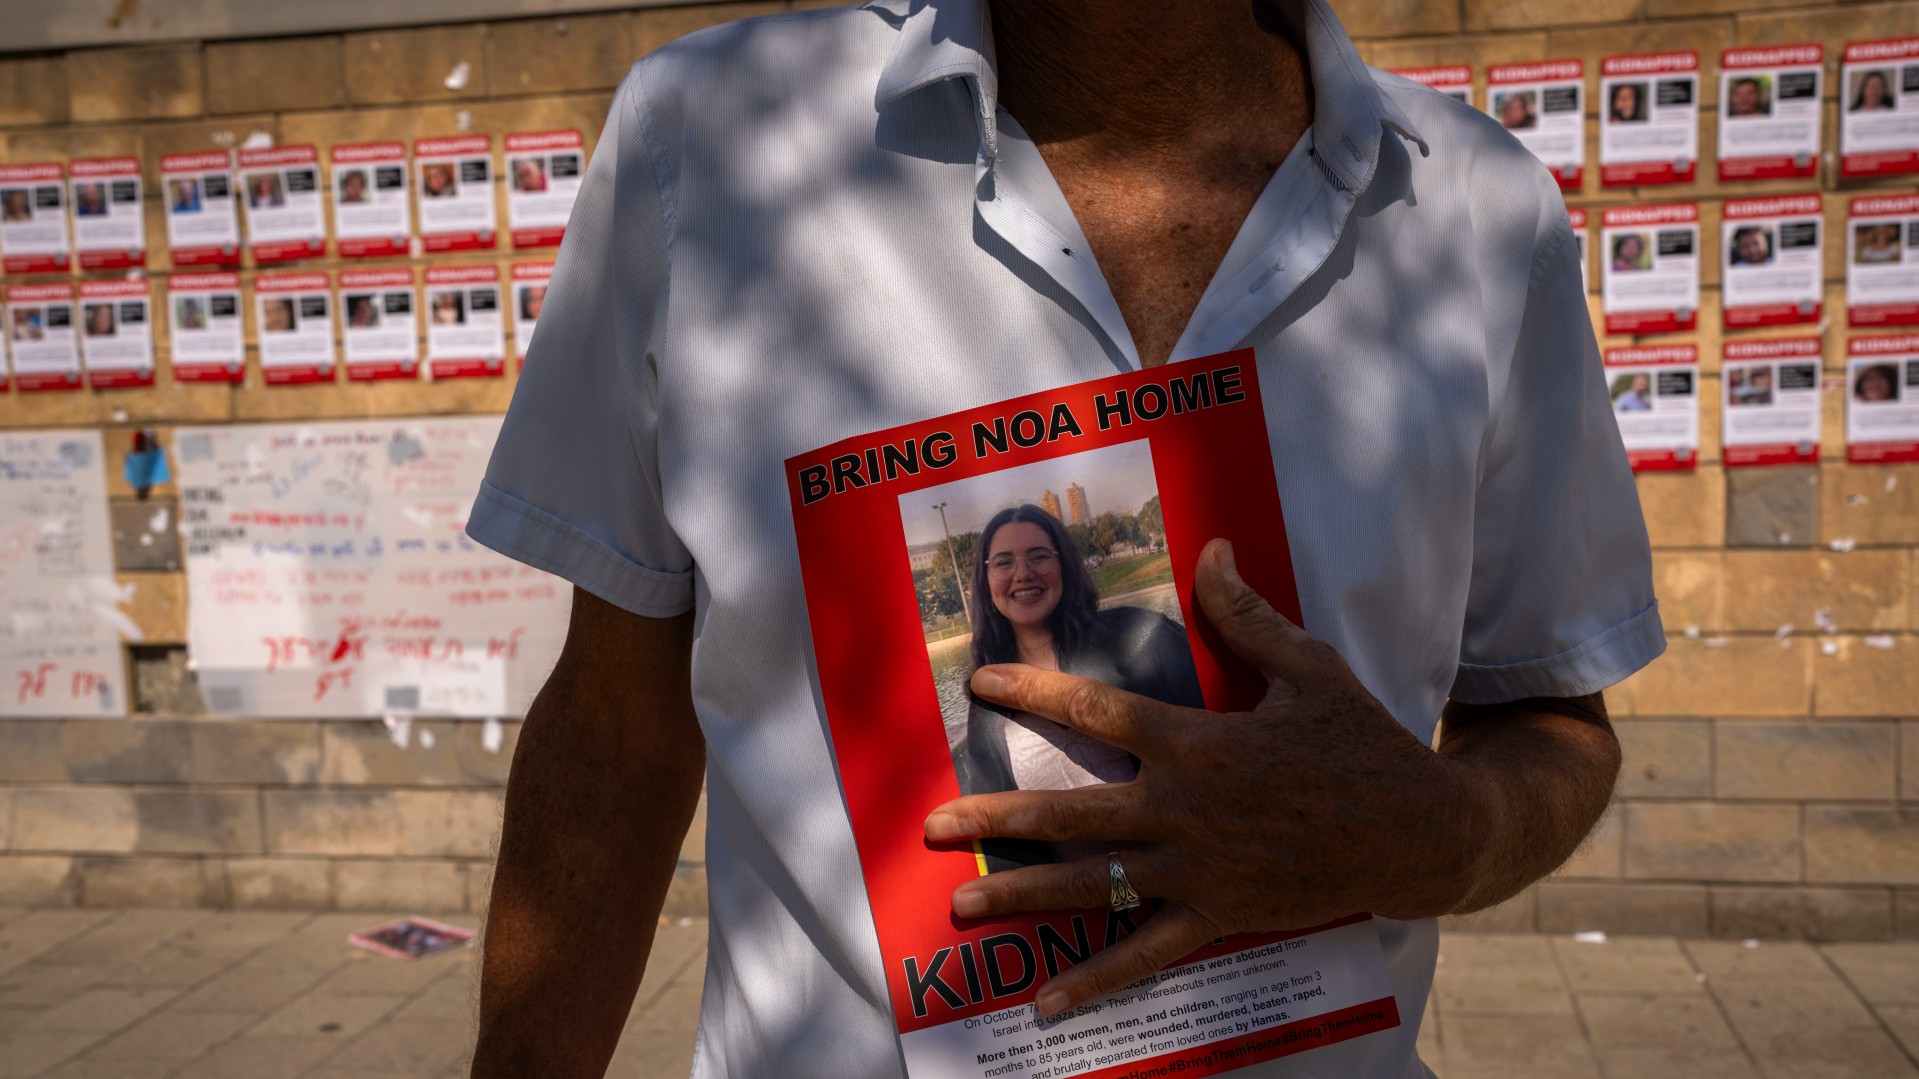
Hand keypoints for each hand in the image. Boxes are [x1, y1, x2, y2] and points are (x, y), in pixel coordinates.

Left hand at [922, 539, 1487, 1016]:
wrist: (1420, 831)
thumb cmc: (1362, 742)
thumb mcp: (1309, 668)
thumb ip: (1247, 616)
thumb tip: (1213, 549)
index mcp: (1200, 743)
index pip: (1099, 711)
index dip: (1035, 694)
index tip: (980, 685)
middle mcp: (1185, 808)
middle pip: (1071, 810)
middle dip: (997, 814)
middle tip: (933, 823)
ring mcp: (1197, 869)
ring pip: (1093, 884)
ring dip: (1023, 893)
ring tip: (962, 903)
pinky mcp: (1219, 915)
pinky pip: (1146, 953)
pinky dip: (1097, 977)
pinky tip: (1047, 1002)